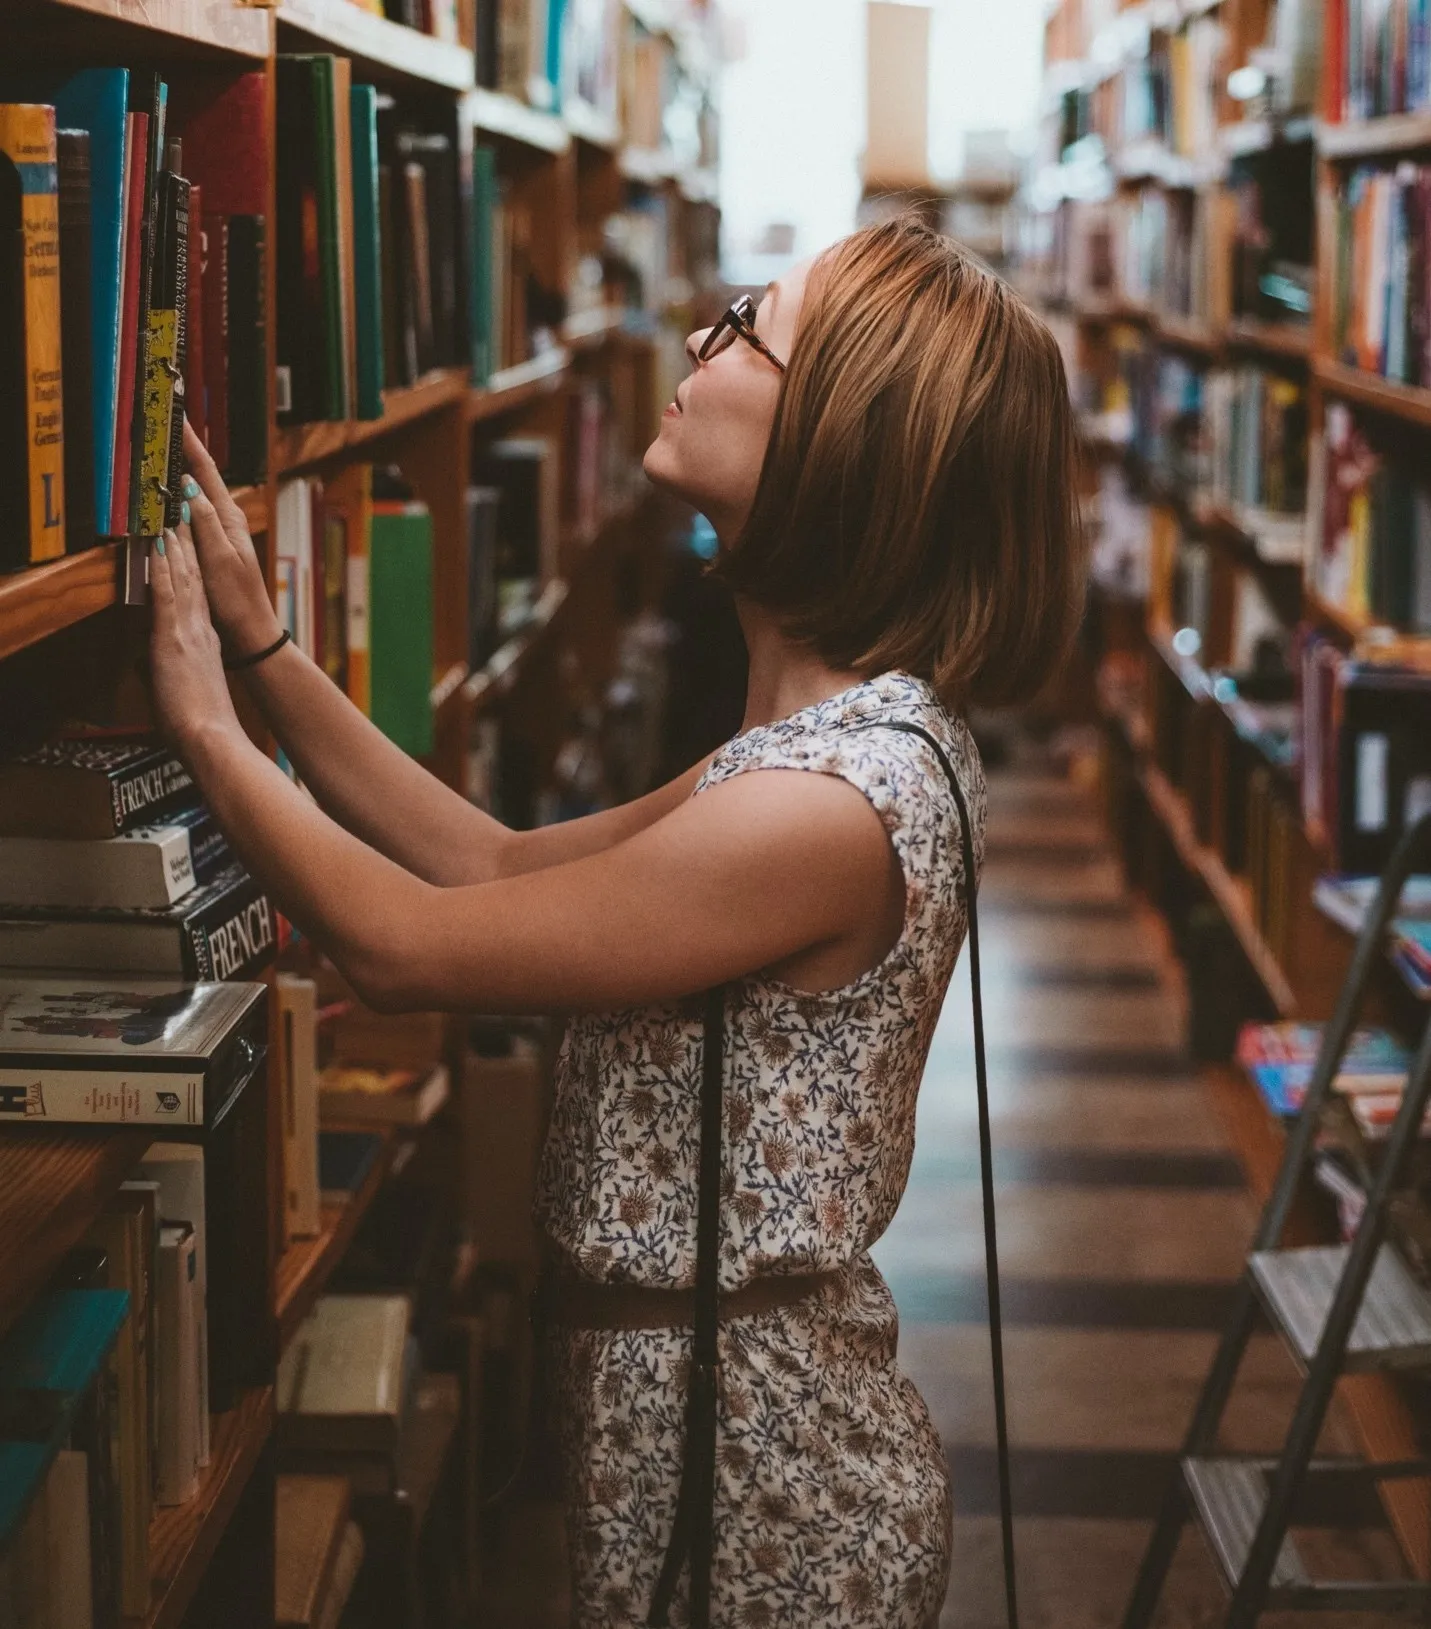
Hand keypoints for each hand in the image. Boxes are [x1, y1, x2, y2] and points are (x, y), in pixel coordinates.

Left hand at [149, 520, 243, 752]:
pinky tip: (160, 545)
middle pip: (194, 580)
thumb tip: (144, 670)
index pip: (197, 598)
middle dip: (188, 546)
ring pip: (183, 578)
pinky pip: (167, 593)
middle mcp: (201, 631)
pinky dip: (164, 566)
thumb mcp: (181, 693)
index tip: (188, 545)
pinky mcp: (173, 637)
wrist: (211, 738)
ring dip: (177, 546)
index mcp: (206, 644)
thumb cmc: (200, 728)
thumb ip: (161, 674)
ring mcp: (188, 631)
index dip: (193, 569)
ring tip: (174, 518)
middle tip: (184, 516)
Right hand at [181, 419, 281, 657]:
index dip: (190, 442)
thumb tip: (187, 486)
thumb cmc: (237, 599)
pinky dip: (178, 496)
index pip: (206, 470)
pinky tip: (166, 492)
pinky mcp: (211, 545)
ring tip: (161, 445)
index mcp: (229, 517)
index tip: (176, 416)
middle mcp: (226, 519)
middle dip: (183, 447)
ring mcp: (219, 531)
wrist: (250, 631)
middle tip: (163, 422)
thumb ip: (204, 522)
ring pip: (194, 491)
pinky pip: (190, 512)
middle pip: (200, 475)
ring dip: (179, 468)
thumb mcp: (219, 559)